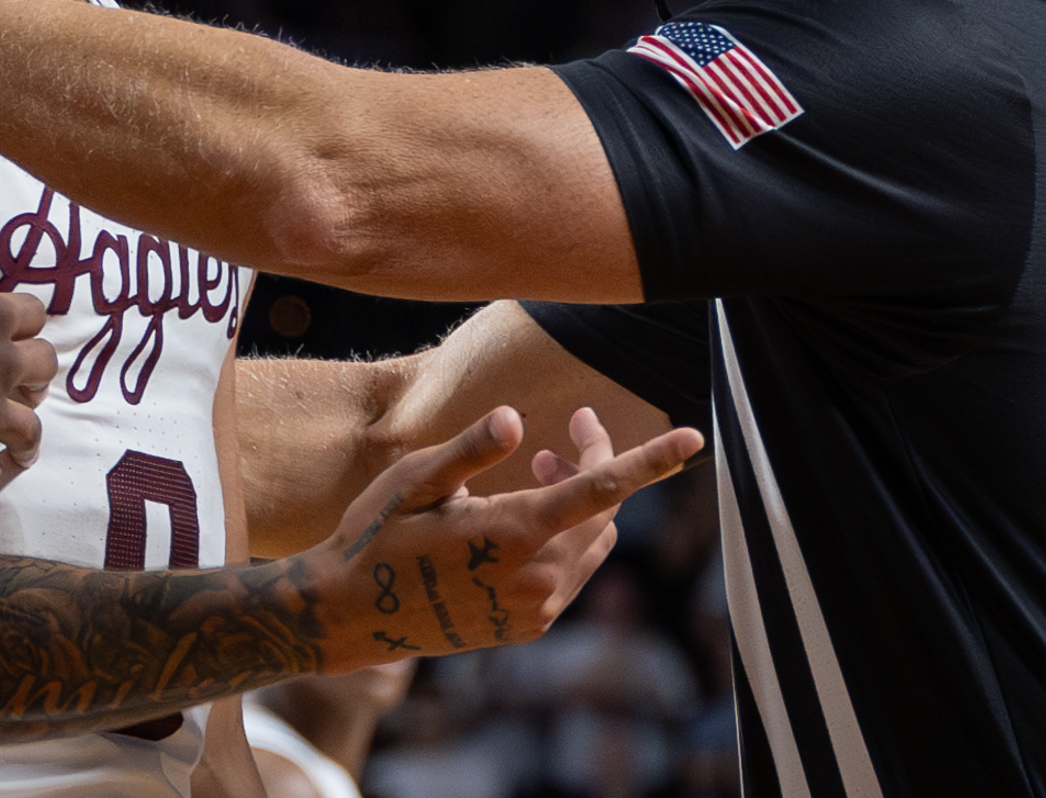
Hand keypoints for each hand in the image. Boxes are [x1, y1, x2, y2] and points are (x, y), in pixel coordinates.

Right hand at [308, 406, 701, 670]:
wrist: (350, 617)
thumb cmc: (377, 535)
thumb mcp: (415, 481)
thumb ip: (470, 450)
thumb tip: (515, 418)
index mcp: (515, 532)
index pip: (602, 488)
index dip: (651, 459)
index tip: (695, 437)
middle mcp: (536, 577)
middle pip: (602, 509)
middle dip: (593, 461)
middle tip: (565, 430)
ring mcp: (535, 609)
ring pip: (593, 542)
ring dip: (578, 502)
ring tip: (537, 468)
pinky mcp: (527, 627)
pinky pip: (572, 574)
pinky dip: (565, 538)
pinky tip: (523, 520)